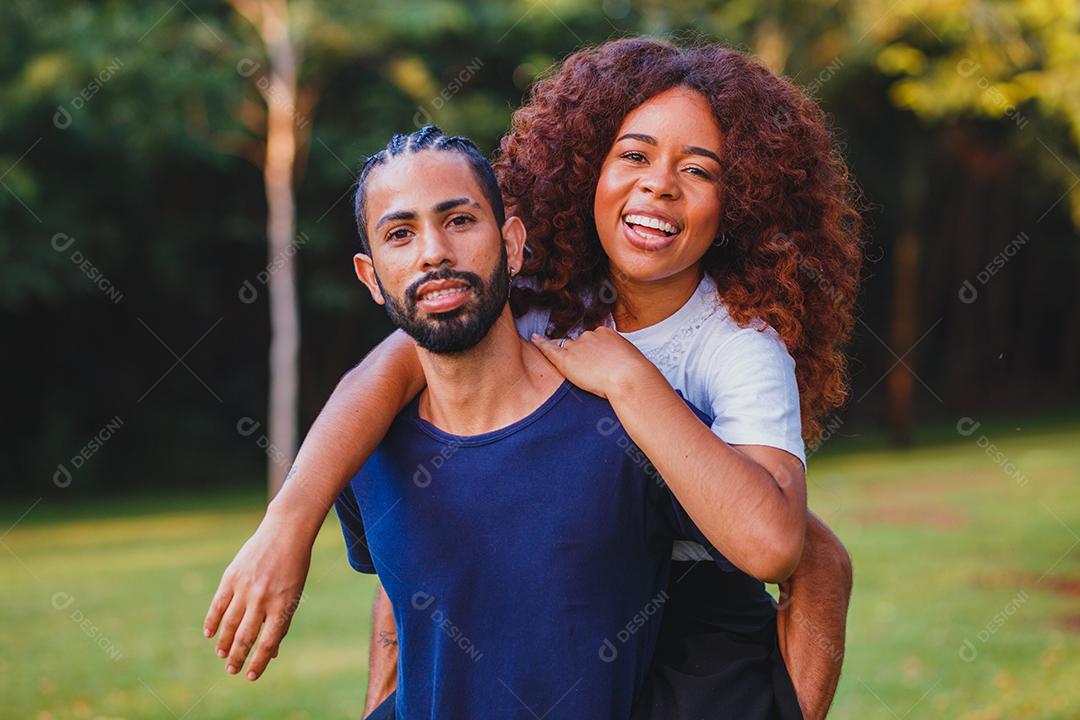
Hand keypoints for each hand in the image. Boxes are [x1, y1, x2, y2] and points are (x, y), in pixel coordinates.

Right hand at [203, 511, 313, 679]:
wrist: (285, 532)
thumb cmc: (293, 567)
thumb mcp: (293, 594)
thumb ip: (281, 622)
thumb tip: (271, 652)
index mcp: (283, 605)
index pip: (268, 641)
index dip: (259, 661)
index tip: (251, 676)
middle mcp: (263, 598)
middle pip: (246, 636)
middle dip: (238, 657)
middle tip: (232, 670)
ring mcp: (246, 587)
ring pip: (230, 623)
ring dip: (224, 642)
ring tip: (221, 655)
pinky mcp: (232, 576)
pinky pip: (218, 604)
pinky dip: (212, 621)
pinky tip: (209, 634)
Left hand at [531, 326, 653, 398]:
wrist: (629, 377)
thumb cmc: (635, 373)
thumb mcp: (631, 359)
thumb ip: (621, 358)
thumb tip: (622, 364)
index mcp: (606, 333)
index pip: (594, 339)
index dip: (594, 350)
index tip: (596, 359)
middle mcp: (590, 335)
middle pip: (580, 342)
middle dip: (582, 354)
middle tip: (590, 370)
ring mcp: (577, 346)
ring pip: (566, 346)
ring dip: (567, 354)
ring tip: (571, 366)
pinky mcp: (567, 359)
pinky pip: (550, 348)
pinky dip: (540, 343)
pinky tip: (533, 339)